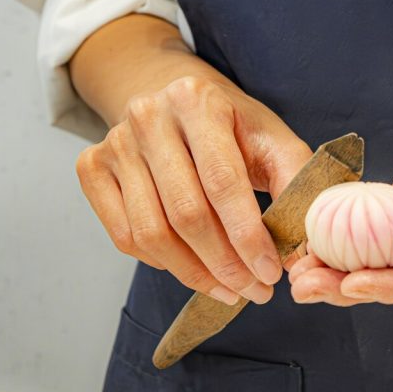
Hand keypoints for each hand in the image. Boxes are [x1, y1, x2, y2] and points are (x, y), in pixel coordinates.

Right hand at [76, 70, 311, 304]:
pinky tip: (193, 268)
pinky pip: (124, 236)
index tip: (270, 273)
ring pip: (151, 232)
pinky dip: (161, 264)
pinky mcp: (92, 167)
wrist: (177, 103)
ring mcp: (114, 142)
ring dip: (194, 274)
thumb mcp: (272, 139)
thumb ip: (294, 184)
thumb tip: (300, 253)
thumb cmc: (232, 127)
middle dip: (225, 264)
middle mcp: (148, 115)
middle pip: (185, 212)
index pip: (222, 181)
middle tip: (255, 291)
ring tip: (230, 290)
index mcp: (197, 100)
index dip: (247, 235)